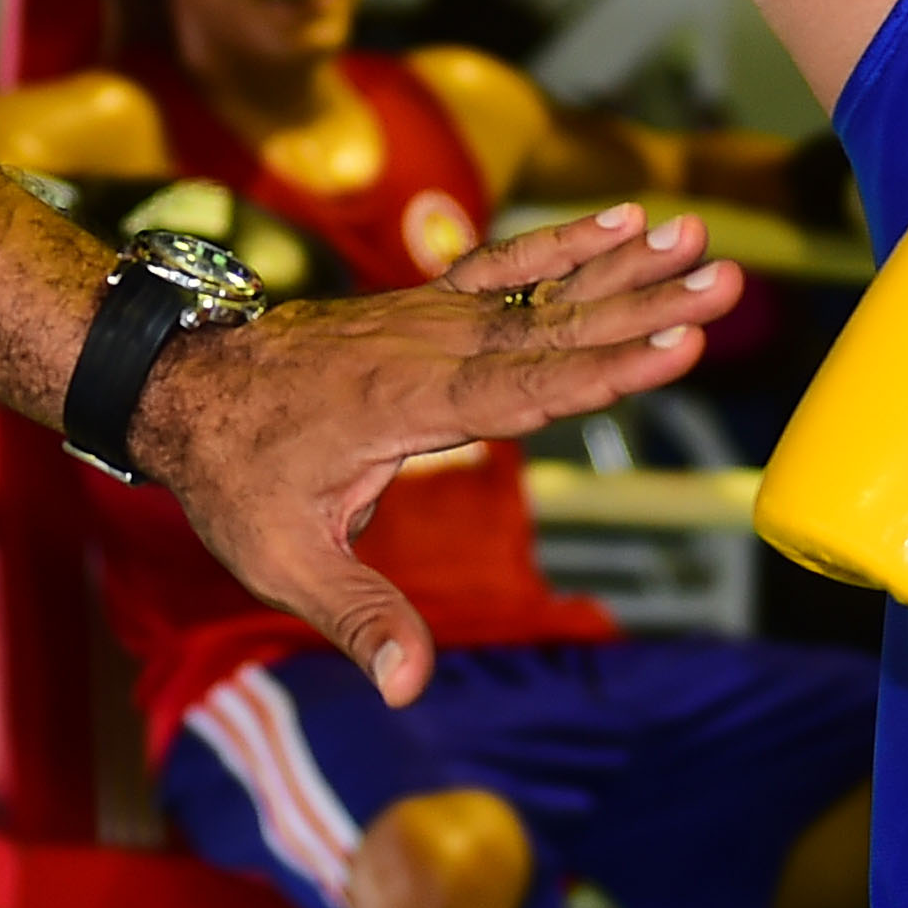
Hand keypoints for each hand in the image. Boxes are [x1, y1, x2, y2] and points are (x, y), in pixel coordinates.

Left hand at [130, 203, 738, 704]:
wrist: (179, 386)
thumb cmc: (233, 479)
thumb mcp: (281, 561)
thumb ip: (357, 617)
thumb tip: (410, 687)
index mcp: (399, 401)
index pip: (522, 388)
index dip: (605, 370)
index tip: (679, 343)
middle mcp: (422, 344)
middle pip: (551, 325)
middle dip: (643, 303)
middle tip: (727, 276)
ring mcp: (423, 315)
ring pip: (538, 288)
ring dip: (623, 264)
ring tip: (697, 233)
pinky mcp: (424, 304)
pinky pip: (507, 267)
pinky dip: (566, 243)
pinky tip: (625, 221)